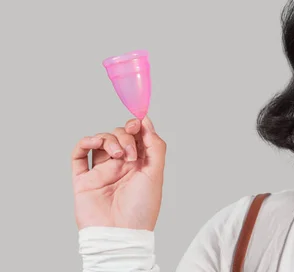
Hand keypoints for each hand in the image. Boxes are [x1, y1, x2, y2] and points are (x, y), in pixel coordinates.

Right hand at [72, 116, 165, 230]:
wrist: (121, 233)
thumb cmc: (141, 208)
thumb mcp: (156, 172)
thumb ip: (154, 145)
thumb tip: (146, 121)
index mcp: (140, 164)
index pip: (136, 136)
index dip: (137, 126)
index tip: (138, 122)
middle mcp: (120, 166)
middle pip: (119, 136)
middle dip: (125, 136)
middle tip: (130, 152)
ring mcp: (101, 171)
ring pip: (100, 141)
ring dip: (109, 139)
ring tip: (117, 155)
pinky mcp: (84, 179)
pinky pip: (79, 155)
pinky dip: (84, 142)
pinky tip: (93, 141)